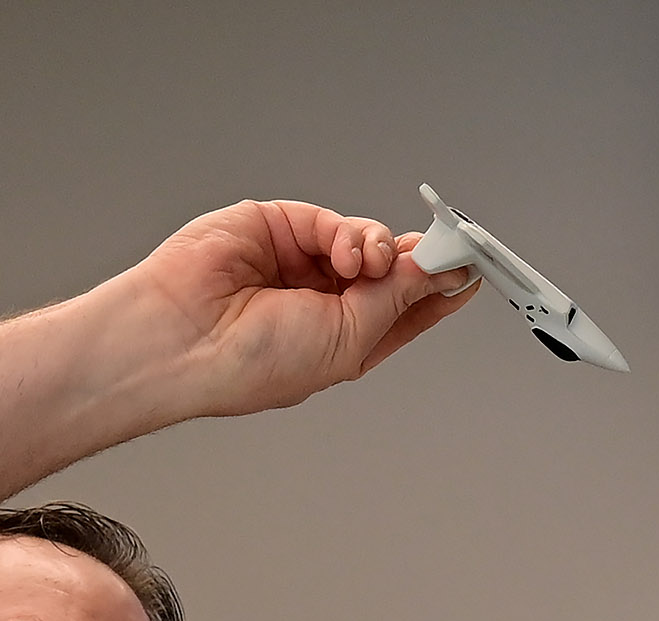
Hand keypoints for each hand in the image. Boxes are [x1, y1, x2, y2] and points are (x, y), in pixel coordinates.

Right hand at [111, 201, 483, 422]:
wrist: (186, 337)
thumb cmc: (253, 361)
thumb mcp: (351, 338)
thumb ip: (397, 297)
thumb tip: (442, 269)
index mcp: (344, 339)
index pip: (405, 309)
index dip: (440, 289)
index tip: (473, 270)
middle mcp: (323, 300)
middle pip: (389, 270)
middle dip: (416, 261)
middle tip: (448, 251)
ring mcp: (299, 263)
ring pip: (363, 241)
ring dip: (379, 248)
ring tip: (369, 264)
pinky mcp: (275, 227)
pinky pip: (329, 221)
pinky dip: (348, 232)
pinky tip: (347, 252)